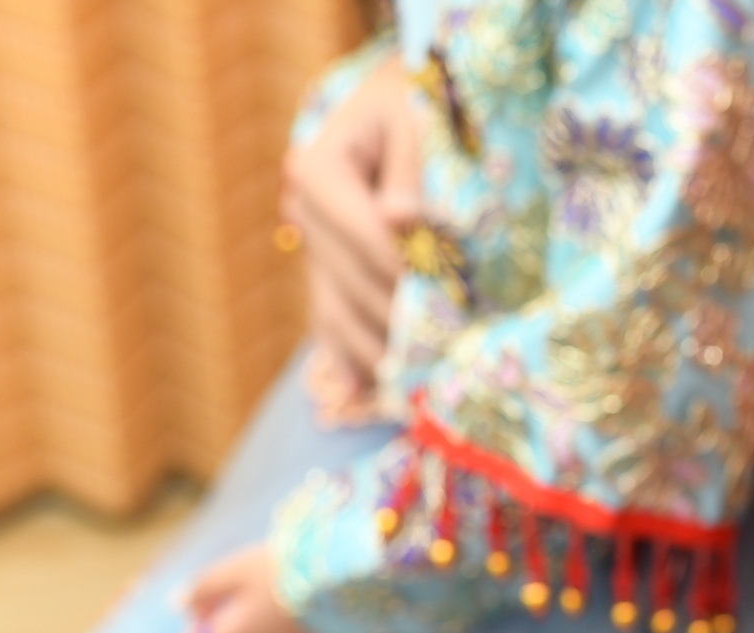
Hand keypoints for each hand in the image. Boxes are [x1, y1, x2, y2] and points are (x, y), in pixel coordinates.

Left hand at [183, 545, 327, 632]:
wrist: (344, 586)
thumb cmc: (283, 574)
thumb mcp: (235, 571)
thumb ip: (203, 589)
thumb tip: (176, 604)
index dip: (197, 622)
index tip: (204, 601)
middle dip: (225, 628)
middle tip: (236, 596)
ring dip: (251, 630)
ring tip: (266, 598)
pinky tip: (288, 609)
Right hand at [283, 53, 423, 425]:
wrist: (407, 111)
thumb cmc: (426, 109)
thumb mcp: (424, 122)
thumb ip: (414, 171)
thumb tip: (401, 219)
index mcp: (318, 167)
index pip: (359, 229)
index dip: (399, 267)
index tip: (444, 297)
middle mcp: (304, 214)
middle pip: (346, 282)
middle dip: (397, 321)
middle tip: (449, 358)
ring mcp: (314, 251)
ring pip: (337, 315)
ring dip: (378, 356)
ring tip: (420, 392)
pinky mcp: (331, 280)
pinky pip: (335, 328)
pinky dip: (353, 367)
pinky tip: (370, 403)